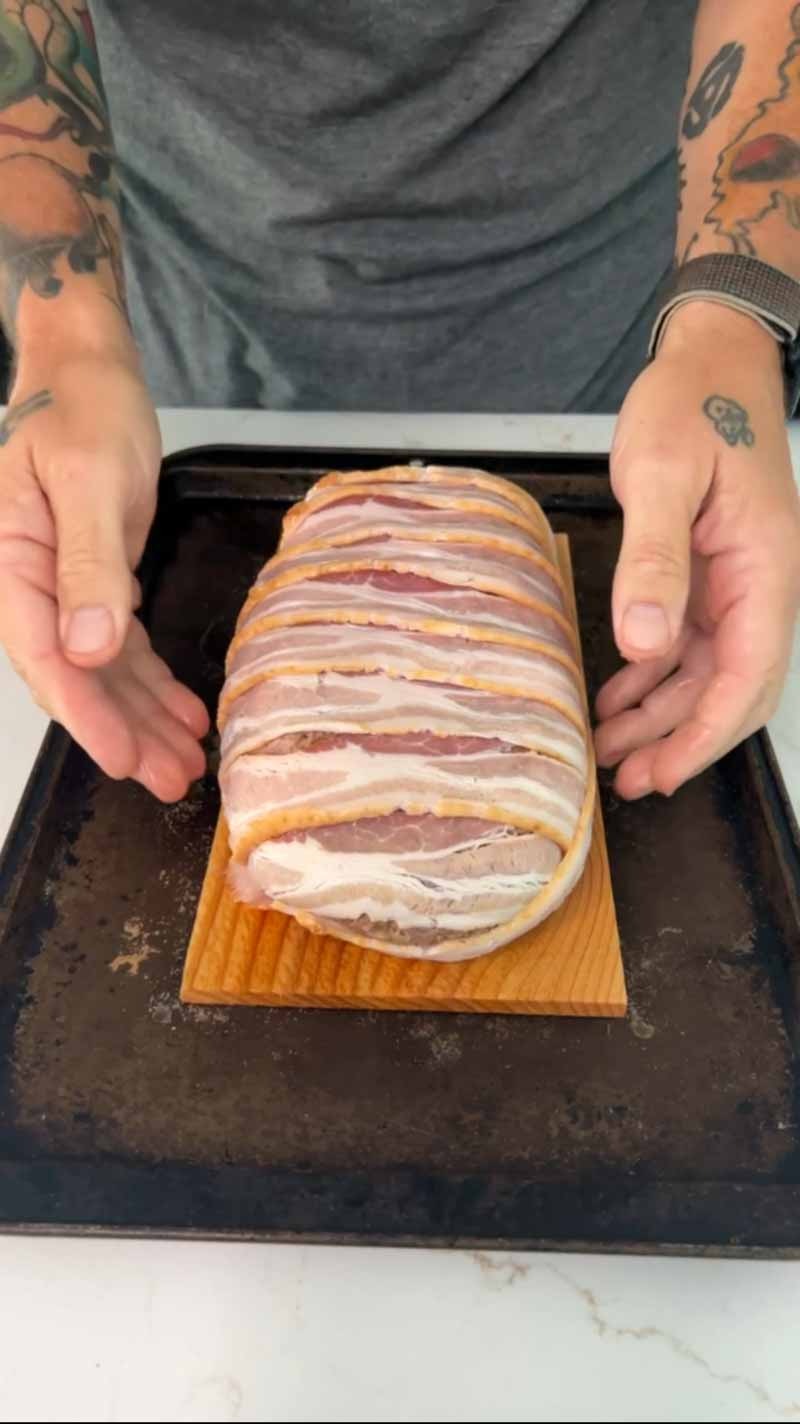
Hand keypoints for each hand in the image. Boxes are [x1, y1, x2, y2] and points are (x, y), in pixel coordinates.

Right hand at [0, 354, 208, 800]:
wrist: (90, 367)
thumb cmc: (84, 406)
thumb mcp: (89, 479)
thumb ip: (88, 566)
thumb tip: (85, 649)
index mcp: (10, 563)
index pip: (44, 657)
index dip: (84, 714)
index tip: (122, 758)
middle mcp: (29, 586)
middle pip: (76, 677)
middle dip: (124, 732)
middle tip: (173, 780)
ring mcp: (63, 588)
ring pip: (104, 670)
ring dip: (145, 717)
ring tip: (188, 762)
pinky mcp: (97, 581)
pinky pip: (123, 645)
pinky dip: (153, 679)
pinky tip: (186, 711)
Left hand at [595, 302, 799, 797]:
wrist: (710, 358)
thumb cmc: (691, 404)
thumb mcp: (664, 475)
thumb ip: (654, 560)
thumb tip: (643, 644)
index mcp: (763, 571)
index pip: (748, 676)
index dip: (708, 734)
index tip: (665, 773)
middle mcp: (758, 586)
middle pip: (732, 686)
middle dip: (684, 741)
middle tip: (629, 780)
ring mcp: (734, 582)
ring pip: (705, 672)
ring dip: (663, 715)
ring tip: (612, 752)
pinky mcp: (708, 572)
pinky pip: (687, 642)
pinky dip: (654, 676)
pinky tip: (619, 697)